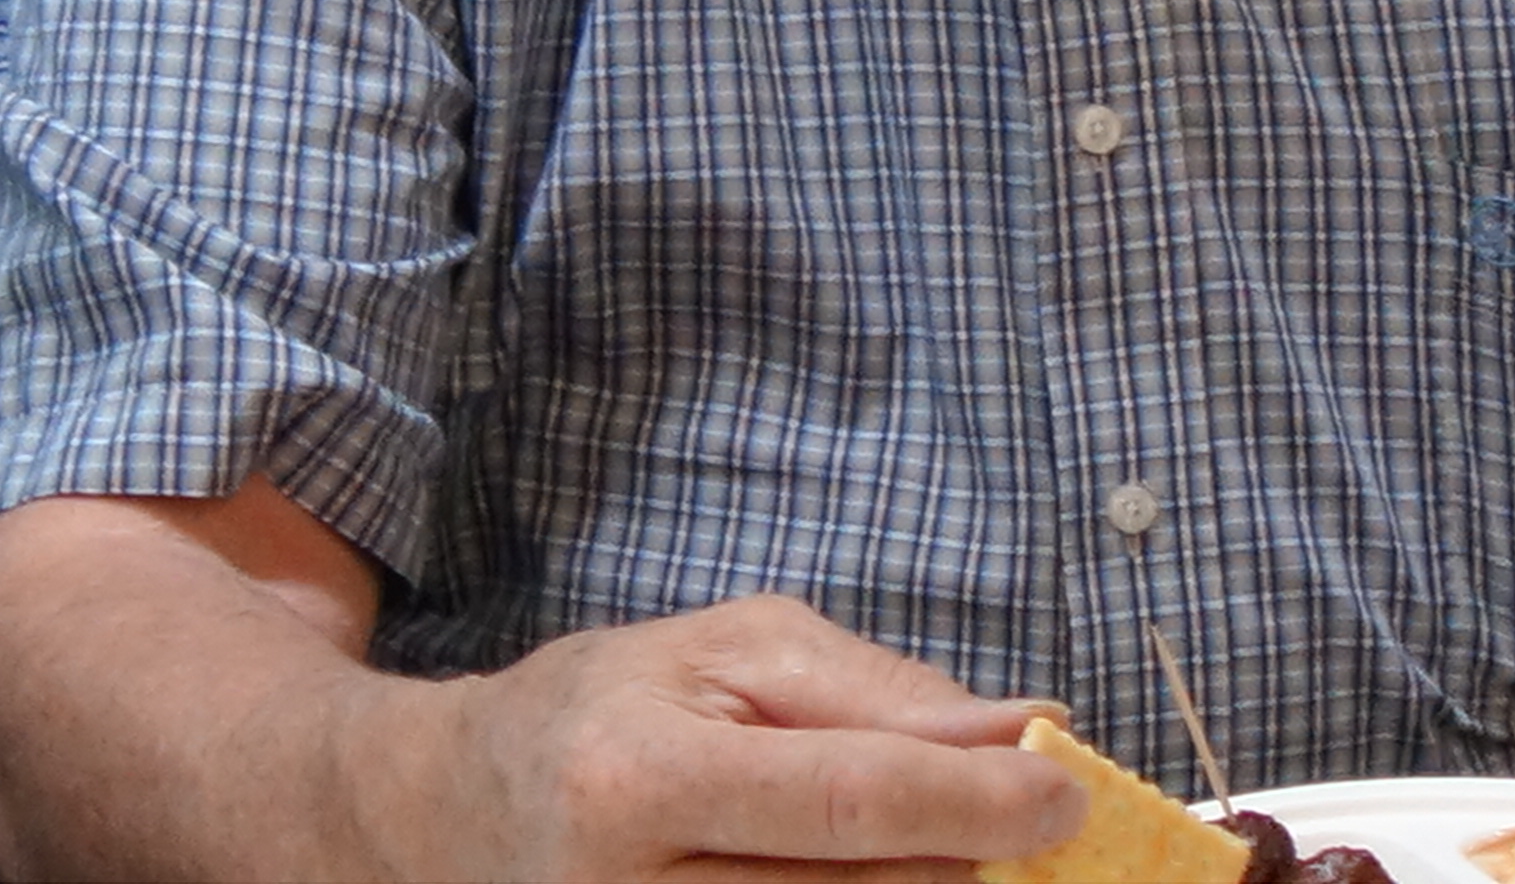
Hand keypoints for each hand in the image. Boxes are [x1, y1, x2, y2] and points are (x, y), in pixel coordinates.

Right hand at [342, 595, 1084, 883]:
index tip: (1069, 793)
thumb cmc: (605, 706)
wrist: (444, 808)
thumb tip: (1022, 726)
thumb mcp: (737, 652)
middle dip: (968, 859)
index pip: (848, 803)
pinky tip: (898, 876)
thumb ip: (881, 692)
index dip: (976, 802)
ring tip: (959, 852)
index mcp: (638, 780)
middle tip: (1036, 825)